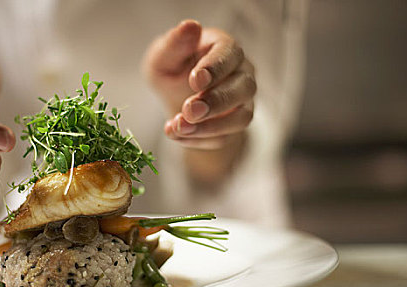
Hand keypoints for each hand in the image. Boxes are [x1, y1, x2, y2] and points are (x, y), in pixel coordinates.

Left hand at [144, 20, 255, 150]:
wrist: (174, 95)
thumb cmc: (172, 68)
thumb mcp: (163, 56)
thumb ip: (174, 44)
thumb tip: (190, 26)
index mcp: (225, 49)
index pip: (230, 54)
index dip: (215, 67)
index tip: (195, 79)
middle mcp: (241, 74)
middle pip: (243, 88)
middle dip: (216, 102)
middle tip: (189, 110)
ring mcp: (241, 102)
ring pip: (241, 118)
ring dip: (210, 127)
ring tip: (179, 128)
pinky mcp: (233, 126)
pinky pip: (225, 138)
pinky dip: (200, 140)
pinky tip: (178, 136)